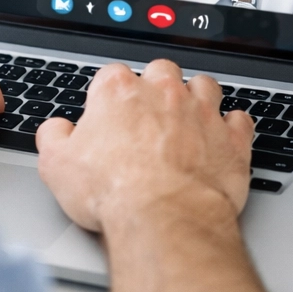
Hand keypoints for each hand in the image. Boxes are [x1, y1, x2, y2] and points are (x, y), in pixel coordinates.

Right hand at [35, 59, 282, 291]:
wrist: (165, 219)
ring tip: (188, 120)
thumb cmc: (114, 192)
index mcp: (119, 92)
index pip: (112, 76)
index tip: (108, 116)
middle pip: (161, 72)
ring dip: (197, 99)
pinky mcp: (232, 139)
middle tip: (149, 117)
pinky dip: (232, 128)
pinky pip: (239, 120)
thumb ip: (53, 138)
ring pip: (204, 86)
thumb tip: (55, 130)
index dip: (109, 97)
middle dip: (157, 88)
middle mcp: (163, 92)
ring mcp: (202, 112)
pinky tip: (223, 139)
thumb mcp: (57, 166)